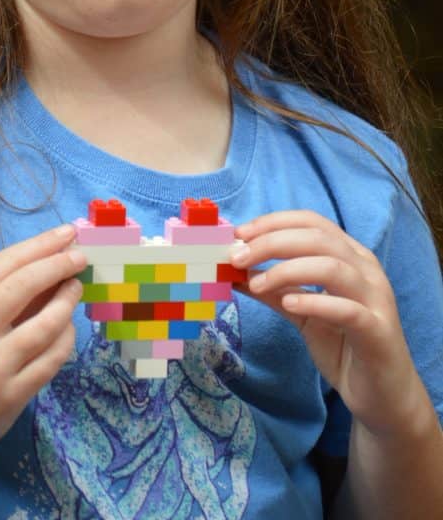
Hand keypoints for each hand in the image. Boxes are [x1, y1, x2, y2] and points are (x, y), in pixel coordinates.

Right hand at [0, 224, 84, 470]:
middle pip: (25, 286)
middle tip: (80, 256)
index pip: (4, 264)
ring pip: (46, 325)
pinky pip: (51, 360)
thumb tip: (49, 264)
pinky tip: (67, 327)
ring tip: (75, 288)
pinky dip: (65, 338)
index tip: (66, 233)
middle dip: (58, 265)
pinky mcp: (12, 397)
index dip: (39, 245)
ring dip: (67, 302)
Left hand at [231, 211, 428, 438]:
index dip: (273, 222)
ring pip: (333, 267)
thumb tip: (236, 271)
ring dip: (288, 270)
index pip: (311, 222)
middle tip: (237, 257)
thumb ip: (273, 290)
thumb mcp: (300, 312)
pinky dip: (315, 301)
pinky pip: (348, 309)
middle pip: (318, 238)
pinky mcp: (378, 331)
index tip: (239, 234)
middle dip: (272, 242)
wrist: (381, 395)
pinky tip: (289, 305)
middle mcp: (366, 269)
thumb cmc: (342, 345)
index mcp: (350, 256)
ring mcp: (376, 299)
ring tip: (258, 284)